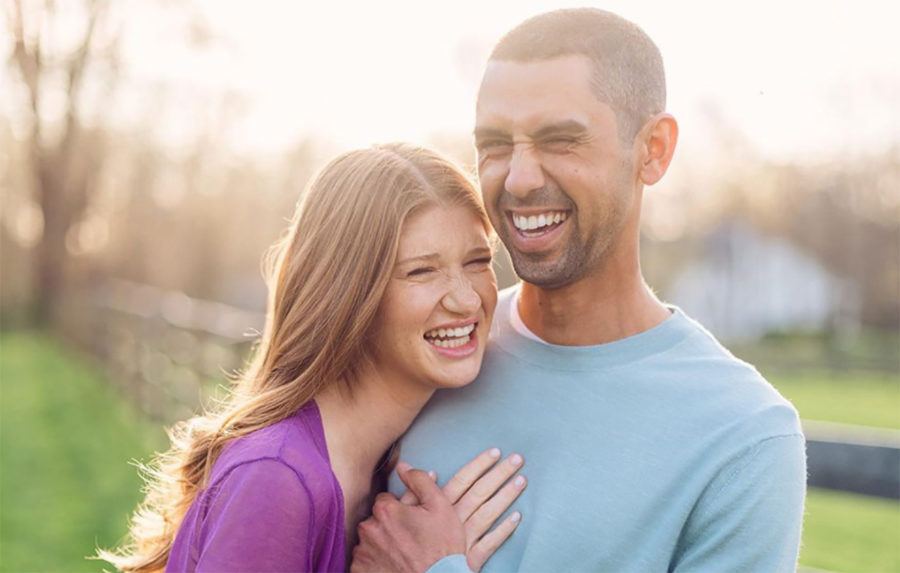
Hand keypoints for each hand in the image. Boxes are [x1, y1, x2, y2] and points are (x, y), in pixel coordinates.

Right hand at [351, 448, 525, 572]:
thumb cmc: (405, 546)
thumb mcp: (401, 515)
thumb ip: (413, 493)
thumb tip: (427, 471)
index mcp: (440, 506)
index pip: (464, 479)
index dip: (480, 464)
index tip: (495, 452)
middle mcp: (455, 519)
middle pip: (481, 491)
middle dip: (500, 473)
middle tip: (518, 459)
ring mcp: (465, 539)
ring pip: (489, 513)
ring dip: (507, 496)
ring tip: (522, 480)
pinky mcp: (471, 558)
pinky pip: (490, 543)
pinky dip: (504, 530)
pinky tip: (517, 517)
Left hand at [352, 465, 464, 572]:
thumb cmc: (442, 547)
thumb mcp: (440, 507)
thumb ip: (419, 481)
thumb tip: (403, 466)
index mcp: (385, 510)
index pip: (384, 500)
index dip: (399, 510)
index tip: (411, 521)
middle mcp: (369, 529)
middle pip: (374, 520)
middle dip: (388, 526)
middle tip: (408, 539)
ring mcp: (362, 553)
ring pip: (368, 540)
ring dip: (380, 544)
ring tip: (401, 554)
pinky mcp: (359, 571)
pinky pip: (362, 561)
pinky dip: (373, 562)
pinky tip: (391, 565)